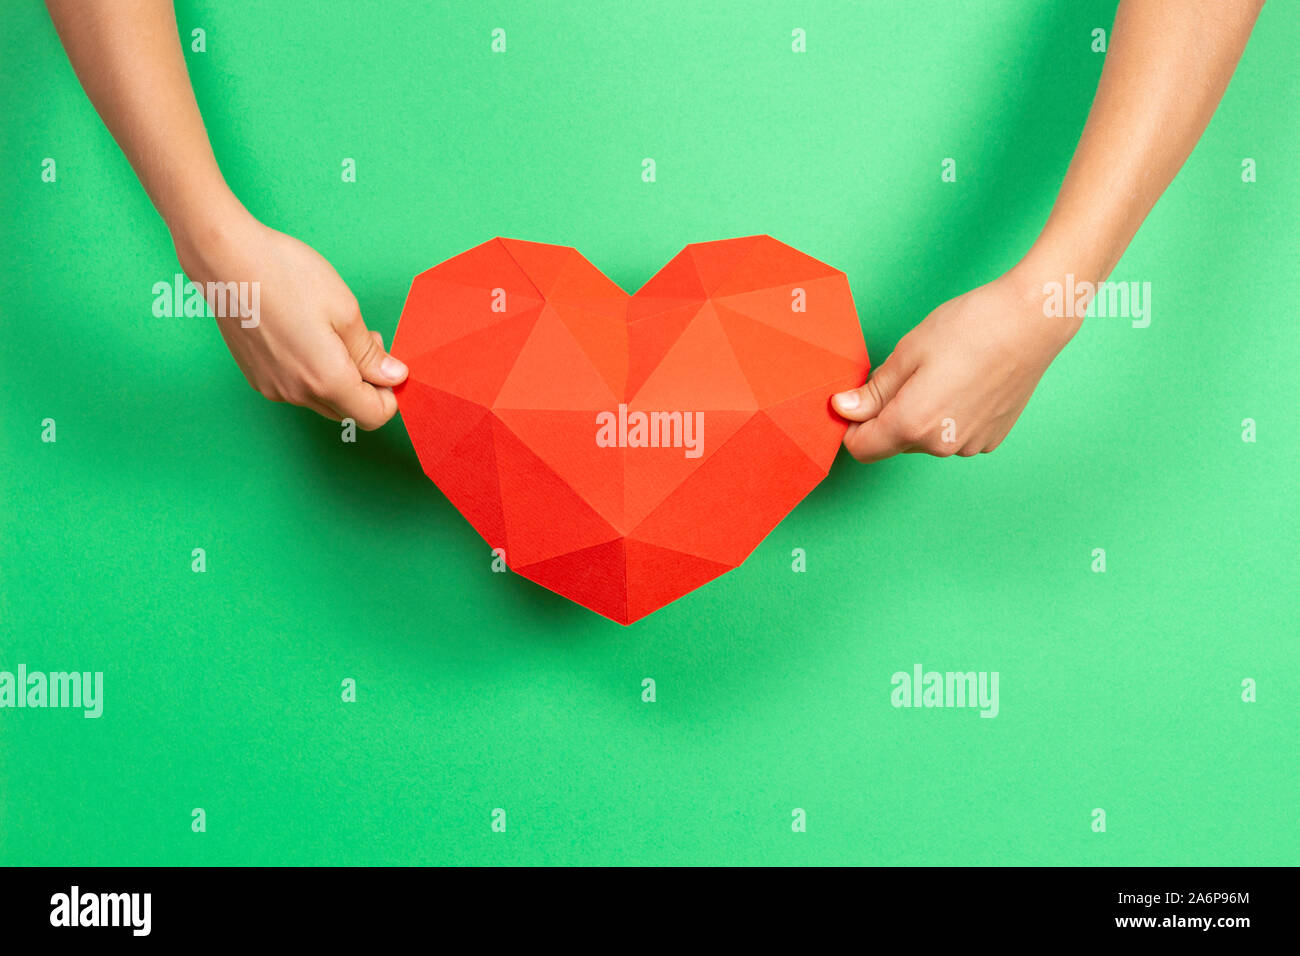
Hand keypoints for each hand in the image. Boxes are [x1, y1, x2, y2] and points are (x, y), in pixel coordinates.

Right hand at [174, 211, 406, 428]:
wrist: (226, 260)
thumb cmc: (286, 276)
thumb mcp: (345, 311)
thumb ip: (370, 354)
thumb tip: (393, 377)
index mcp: (326, 380)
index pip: (374, 416)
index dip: (389, 395)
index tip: (388, 366)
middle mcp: (298, 394)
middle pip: (348, 411)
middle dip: (365, 384)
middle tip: (363, 341)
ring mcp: (273, 388)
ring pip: (322, 400)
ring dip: (338, 377)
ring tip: (332, 333)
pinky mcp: (257, 377)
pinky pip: (297, 388)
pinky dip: (311, 372)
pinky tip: (305, 335)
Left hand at [832, 271, 1078, 461]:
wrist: (1033, 320)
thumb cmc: (972, 327)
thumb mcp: (909, 352)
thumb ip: (874, 390)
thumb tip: (844, 409)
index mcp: (913, 424)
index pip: (861, 448)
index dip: (852, 425)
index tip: (857, 401)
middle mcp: (941, 445)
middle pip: (893, 443)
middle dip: (888, 416)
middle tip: (909, 373)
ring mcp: (969, 446)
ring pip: (925, 440)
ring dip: (921, 417)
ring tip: (943, 374)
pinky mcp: (991, 439)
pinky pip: (954, 436)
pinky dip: (949, 417)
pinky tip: (965, 384)